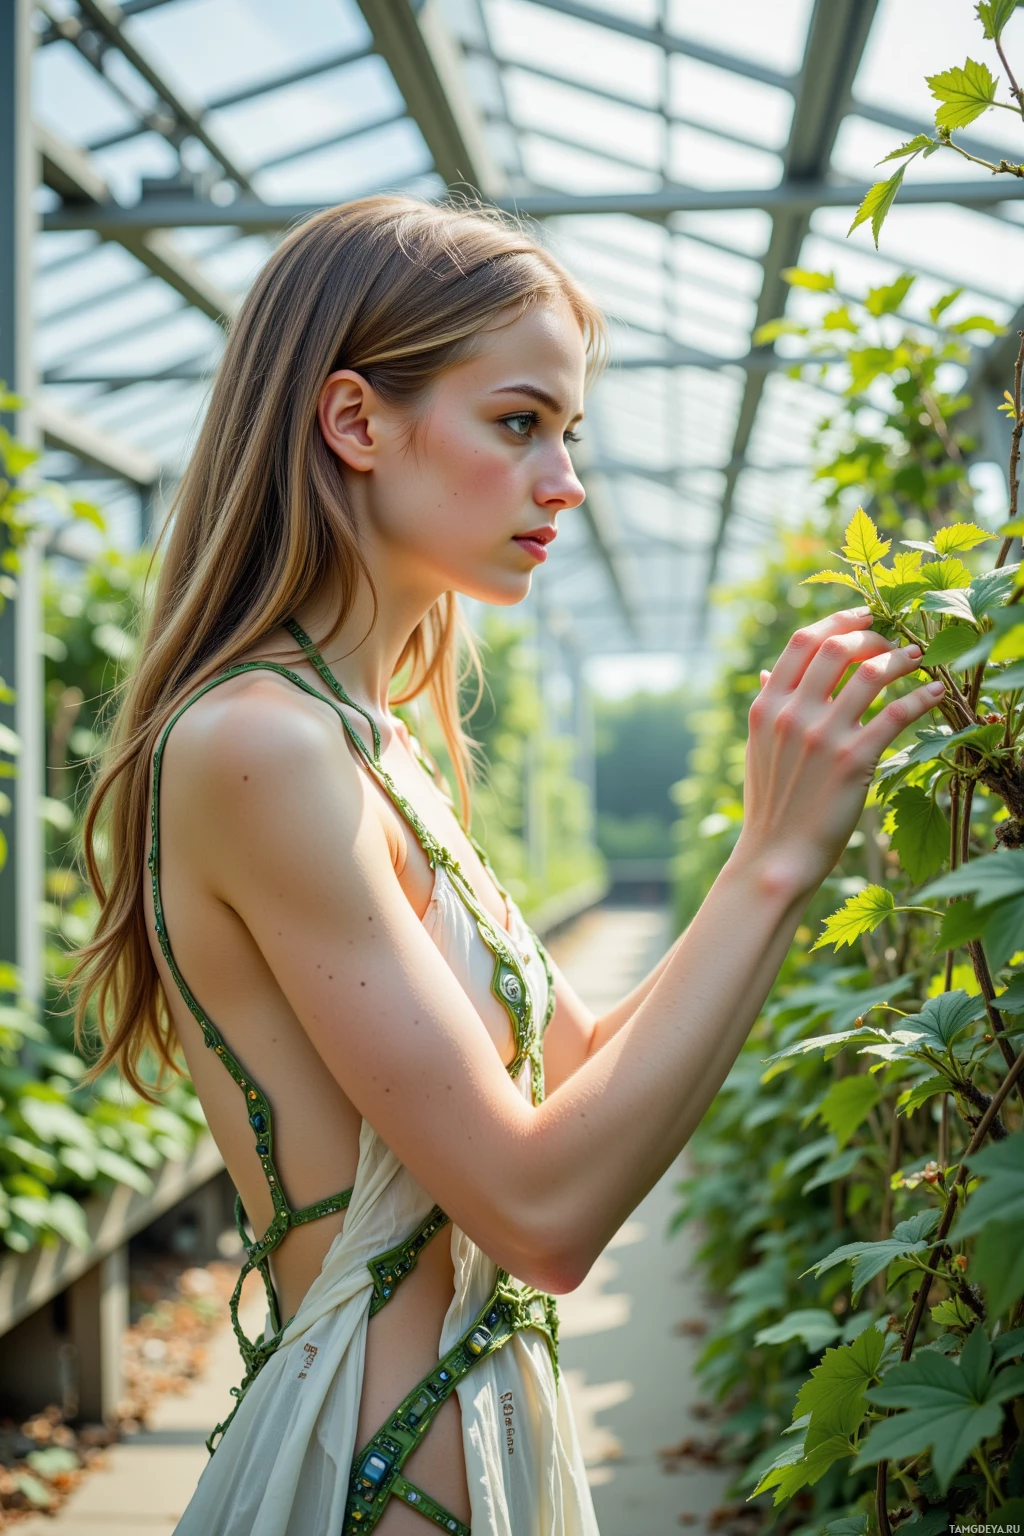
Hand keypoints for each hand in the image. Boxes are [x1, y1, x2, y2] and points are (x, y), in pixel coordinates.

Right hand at [736, 606, 944, 896]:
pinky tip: (934, 693)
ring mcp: (822, 736)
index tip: (863, 615)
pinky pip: (896, 714)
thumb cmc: (771, 805)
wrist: (776, 856)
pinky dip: (921, 698)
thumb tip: (769, 673)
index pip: (802, 642)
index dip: (837, 619)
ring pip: (871, 673)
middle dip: (872, 634)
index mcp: (766, 706)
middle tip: (892, 641)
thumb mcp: (758, 749)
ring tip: (916, 658)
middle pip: (838, 647)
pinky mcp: (853, 761)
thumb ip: (768, 706)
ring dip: (901, 658)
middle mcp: (791, 714)